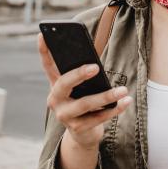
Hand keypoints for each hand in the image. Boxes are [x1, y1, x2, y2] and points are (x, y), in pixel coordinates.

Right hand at [37, 33, 131, 150]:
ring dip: (106, 96)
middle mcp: (55, 100)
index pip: (48, 65)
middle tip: (95, 67)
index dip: (43, 50)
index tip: (42, 34)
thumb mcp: (80, 89)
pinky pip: (98, 118)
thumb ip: (83, 76)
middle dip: (79, 75)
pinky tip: (126, 101)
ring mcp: (64, 115)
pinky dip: (114, 109)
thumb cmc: (84, 103)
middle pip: (64, 84)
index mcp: (55, 85)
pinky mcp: (77, 128)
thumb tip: (95, 64)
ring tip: (123, 90)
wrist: (83, 134)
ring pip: (85, 104)